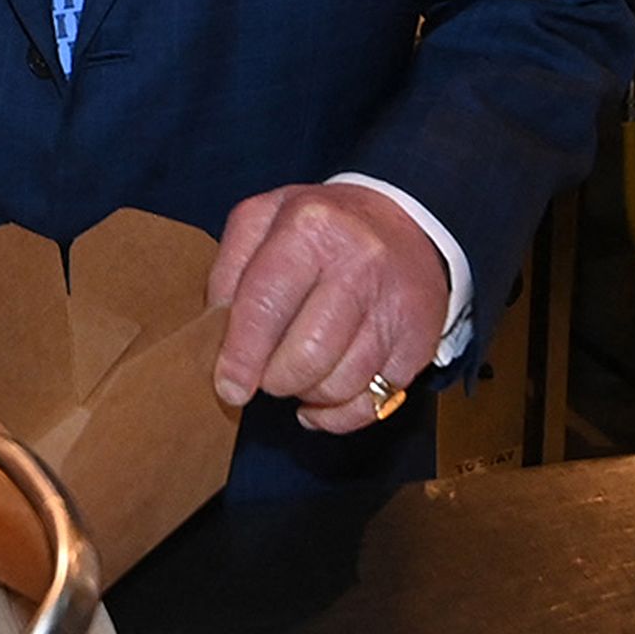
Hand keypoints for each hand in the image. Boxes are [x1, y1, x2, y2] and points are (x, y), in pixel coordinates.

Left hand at [209, 182, 449, 433]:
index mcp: (309, 228)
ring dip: (308, 394)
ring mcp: (393, 305)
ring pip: (341, 384)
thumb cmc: (319, 228)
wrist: (402, 221)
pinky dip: (341, 413)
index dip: (241, 355)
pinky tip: (323, 400)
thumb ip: (229, 269)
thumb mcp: (262, 220)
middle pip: (306, 355)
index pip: (265, 305)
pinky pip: (374, 402)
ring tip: (296, 376)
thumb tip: (216, 331)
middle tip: (265, 375)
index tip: (229, 386)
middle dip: (275, 380)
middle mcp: (358, 265)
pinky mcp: (418, 340)